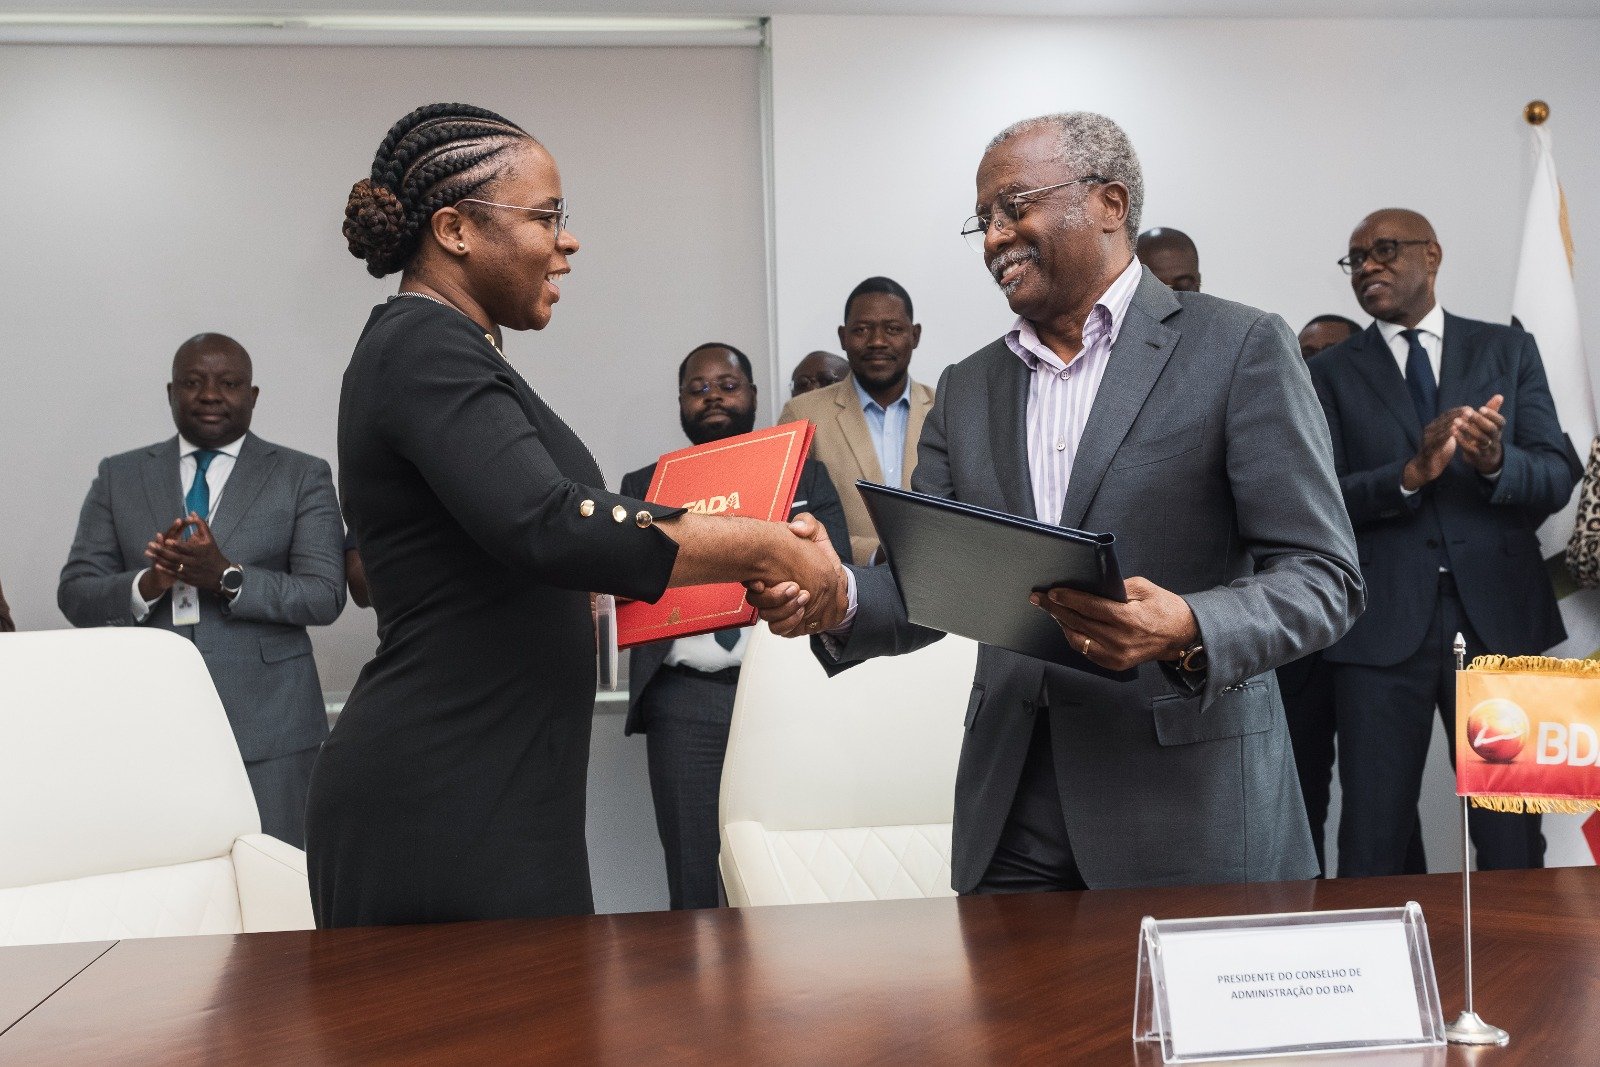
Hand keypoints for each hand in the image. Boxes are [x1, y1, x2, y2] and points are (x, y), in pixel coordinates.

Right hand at [139, 517, 190, 597]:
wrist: (163, 578)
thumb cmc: (176, 564)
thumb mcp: (182, 553)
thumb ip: (190, 543)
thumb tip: (198, 533)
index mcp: (174, 542)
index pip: (180, 530)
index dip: (185, 525)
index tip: (191, 518)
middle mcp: (166, 545)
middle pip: (170, 535)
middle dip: (174, 528)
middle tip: (178, 520)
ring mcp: (160, 553)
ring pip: (160, 545)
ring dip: (159, 540)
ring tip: (159, 534)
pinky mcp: (155, 562)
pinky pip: (154, 558)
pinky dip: (151, 554)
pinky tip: (148, 550)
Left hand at [145, 513, 231, 592]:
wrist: (220, 575)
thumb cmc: (213, 554)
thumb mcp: (209, 539)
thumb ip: (201, 525)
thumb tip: (192, 513)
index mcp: (200, 551)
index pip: (187, 548)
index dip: (177, 545)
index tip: (167, 541)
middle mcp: (194, 562)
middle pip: (176, 557)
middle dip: (162, 551)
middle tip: (150, 545)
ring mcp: (189, 571)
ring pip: (172, 565)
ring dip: (159, 559)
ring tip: (148, 553)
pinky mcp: (186, 578)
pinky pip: (174, 573)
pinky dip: (164, 569)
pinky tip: (156, 564)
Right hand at [745, 513, 847, 637]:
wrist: (834, 580)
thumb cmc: (820, 558)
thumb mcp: (815, 535)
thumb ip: (807, 524)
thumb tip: (796, 528)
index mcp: (770, 570)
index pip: (750, 578)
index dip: (753, 582)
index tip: (761, 582)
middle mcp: (768, 589)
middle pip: (756, 600)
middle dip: (774, 596)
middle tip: (795, 587)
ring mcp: (776, 607)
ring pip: (767, 616)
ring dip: (785, 609)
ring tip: (804, 598)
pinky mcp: (786, 622)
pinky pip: (778, 629)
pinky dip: (790, 622)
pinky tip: (802, 612)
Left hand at [1030, 577, 1198, 671]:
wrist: (1181, 635)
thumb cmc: (1164, 609)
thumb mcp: (1143, 589)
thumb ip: (1115, 588)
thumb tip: (1089, 586)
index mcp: (1129, 618)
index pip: (1090, 608)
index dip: (1068, 599)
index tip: (1052, 592)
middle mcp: (1120, 640)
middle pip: (1079, 623)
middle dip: (1056, 609)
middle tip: (1040, 599)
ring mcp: (1116, 655)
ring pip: (1078, 639)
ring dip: (1062, 623)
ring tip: (1051, 610)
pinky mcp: (1114, 664)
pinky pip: (1086, 650)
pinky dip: (1074, 636)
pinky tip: (1066, 625)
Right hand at [1402, 408, 1464, 490]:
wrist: (1424, 470)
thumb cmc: (1438, 454)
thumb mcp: (1448, 440)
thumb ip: (1454, 431)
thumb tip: (1467, 422)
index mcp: (1434, 428)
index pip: (1446, 415)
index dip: (1457, 411)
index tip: (1470, 408)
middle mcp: (1429, 431)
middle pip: (1444, 419)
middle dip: (1457, 414)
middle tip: (1469, 410)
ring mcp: (1427, 440)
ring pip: (1441, 428)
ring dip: (1453, 422)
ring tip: (1465, 418)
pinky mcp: (1427, 449)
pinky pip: (1437, 440)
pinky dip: (1446, 434)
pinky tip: (1455, 430)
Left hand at [1452, 394, 1504, 475]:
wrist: (1486, 459)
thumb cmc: (1486, 435)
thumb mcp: (1490, 424)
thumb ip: (1493, 410)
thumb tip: (1499, 396)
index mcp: (1499, 430)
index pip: (1500, 421)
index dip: (1492, 415)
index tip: (1481, 408)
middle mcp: (1495, 439)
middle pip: (1491, 429)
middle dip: (1479, 420)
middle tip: (1466, 412)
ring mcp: (1487, 448)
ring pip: (1481, 439)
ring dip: (1468, 430)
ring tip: (1456, 421)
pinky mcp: (1477, 457)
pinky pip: (1471, 449)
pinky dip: (1462, 441)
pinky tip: (1453, 432)